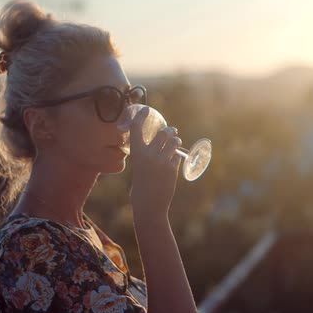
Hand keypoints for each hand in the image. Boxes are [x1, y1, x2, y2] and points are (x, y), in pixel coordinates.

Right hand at [129, 107, 182, 221]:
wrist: (149, 203)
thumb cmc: (142, 184)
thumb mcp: (139, 165)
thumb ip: (147, 153)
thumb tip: (161, 140)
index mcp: (136, 153)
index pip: (136, 128)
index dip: (141, 116)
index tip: (146, 110)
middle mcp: (148, 155)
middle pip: (163, 133)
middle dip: (170, 131)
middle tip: (172, 131)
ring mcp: (161, 161)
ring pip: (174, 142)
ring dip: (176, 141)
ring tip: (176, 142)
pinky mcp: (172, 168)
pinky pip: (177, 157)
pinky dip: (176, 158)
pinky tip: (173, 162)